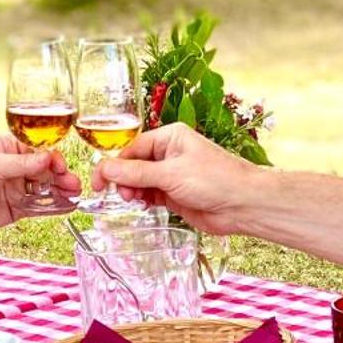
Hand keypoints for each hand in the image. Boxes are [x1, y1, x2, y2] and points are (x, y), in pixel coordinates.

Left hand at [0, 133, 79, 238]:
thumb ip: (22, 163)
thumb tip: (48, 157)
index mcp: (6, 148)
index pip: (36, 149)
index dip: (51, 156)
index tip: (60, 165)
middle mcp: (14, 166)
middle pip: (44, 168)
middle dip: (60, 174)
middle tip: (72, 183)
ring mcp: (17, 187)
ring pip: (45, 187)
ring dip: (60, 190)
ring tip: (74, 194)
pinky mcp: (18, 207)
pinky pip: (40, 205)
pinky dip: (54, 206)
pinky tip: (67, 206)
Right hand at [95, 123, 258, 233]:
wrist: (243, 205)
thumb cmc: (215, 179)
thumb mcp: (171, 174)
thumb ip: (136, 174)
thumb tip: (105, 170)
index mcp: (170, 137)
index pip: (132, 148)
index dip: (113, 165)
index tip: (98, 182)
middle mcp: (170, 153)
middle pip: (133, 165)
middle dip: (123, 179)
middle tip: (120, 195)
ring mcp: (172, 175)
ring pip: (140, 181)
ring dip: (132, 191)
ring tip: (133, 201)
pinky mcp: (175, 194)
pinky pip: (150, 194)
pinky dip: (142, 200)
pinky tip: (141, 205)